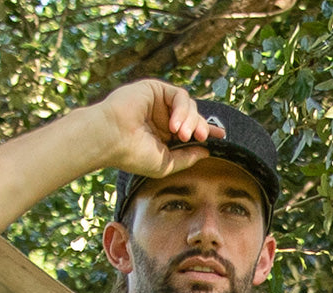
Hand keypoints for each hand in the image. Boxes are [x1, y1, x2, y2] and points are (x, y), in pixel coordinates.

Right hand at [97, 80, 224, 179]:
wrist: (112, 139)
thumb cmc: (133, 155)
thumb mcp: (165, 164)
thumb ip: (186, 158)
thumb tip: (206, 152)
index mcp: (163, 135)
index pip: (190, 130)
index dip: (206, 131)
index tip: (221, 136)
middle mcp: (162, 117)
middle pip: (193, 116)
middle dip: (201, 126)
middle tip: (203, 137)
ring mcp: (158, 103)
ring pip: (189, 105)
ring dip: (191, 120)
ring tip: (182, 134)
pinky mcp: (155, 89)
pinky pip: (179, 95)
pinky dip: (182, 109)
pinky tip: (175, 124)